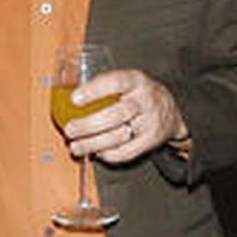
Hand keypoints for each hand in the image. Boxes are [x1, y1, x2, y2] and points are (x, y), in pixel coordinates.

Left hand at [65, 69, 188, 163]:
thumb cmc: (139, 95)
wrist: (172, 111)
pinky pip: (127, 152)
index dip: (94, 91)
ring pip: (120, 136)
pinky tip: (95, 152)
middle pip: (117, 114)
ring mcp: (150, 122)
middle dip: (89, 124)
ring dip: (93, 144)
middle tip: (70, 130)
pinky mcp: (151, 141)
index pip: (116, 82)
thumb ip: (104, 87)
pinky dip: (108, 155)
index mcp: (136, 81)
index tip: (74, 99)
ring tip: (75, 146)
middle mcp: (146, 100)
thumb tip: (65, 96)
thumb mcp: (127, 82)